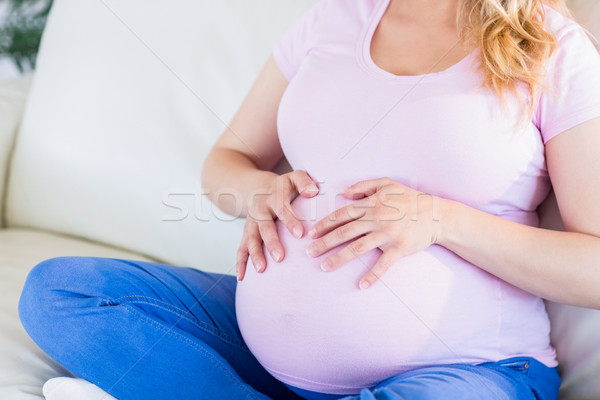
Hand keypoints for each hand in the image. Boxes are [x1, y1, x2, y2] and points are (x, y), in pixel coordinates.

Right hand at [236, 170, 319, 280]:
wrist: (257, 188)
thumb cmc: (284, 186)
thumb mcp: (294, 177)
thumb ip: (304, 181)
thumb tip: (312, 191)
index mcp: (274, 197)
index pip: (282, 209)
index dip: (290, 221)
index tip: (300, 234)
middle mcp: (259, 210)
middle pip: (264, 227)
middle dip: (271, 242)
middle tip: (280, 257)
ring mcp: (251, 223)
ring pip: (251, 239)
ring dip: (255, 254)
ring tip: (262, 269)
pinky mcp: (246, 234)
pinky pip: (241, 249)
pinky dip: (240, 263)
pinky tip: (242, 277)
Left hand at [305, 177, 442, 288]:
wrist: (436, 213)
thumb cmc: (410, 198)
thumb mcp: (387, 184)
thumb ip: (363, 186)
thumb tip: (343, 193)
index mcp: (371, 205)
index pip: (342, 215)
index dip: (324, 224)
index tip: (311, 234)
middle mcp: (376, 219)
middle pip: (344, 232)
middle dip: (324, 242)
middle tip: (309, 252)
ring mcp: (387, 235)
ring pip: (357, 247)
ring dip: (339, 258)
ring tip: (324, 266)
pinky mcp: (399, 248)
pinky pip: (383, 264)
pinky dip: (372, 275)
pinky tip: (361, 285)